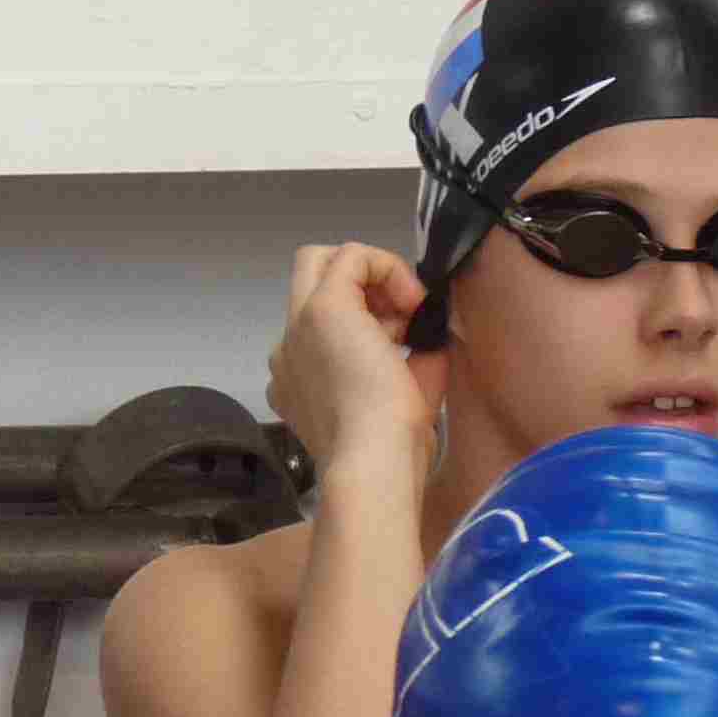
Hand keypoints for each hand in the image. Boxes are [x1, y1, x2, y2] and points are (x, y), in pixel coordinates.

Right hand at [267, 244, 447, 474]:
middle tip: (396, 312)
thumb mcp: (405, 393)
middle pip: (308, 277)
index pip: (324, 324)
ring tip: (405, 320)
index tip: (403, 344)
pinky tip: (411, 302)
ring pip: (321, 261)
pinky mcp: (321, 308)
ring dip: (374, 279)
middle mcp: (288, 351)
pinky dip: (388, 267)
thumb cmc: (389, 443)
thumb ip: (411, 357)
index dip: (370, 319)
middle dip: (358, 282)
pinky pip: (353, 256)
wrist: (374, 459)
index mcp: (299, 380)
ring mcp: (297, 328)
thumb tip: (429, 326)